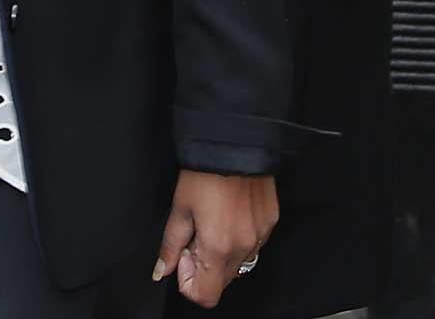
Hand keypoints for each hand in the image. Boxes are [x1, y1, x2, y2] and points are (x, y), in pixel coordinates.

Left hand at [153, 170, 278, 308]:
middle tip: (197, 234)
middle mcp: (244, 246)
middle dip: (205, 266)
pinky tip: (231, 213)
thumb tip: (162, 270)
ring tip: (215, 222)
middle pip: (222, 281)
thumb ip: (171, 246)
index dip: (189, 280)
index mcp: (218, 247)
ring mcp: (262, 233)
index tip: (185, 253)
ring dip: (223, 254)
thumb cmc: (205, 173)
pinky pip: (254, 244)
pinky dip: (240, 239)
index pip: (206, 295)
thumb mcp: (180, 208)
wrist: (237, 140)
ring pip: (240, 263)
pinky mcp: (272, 219)